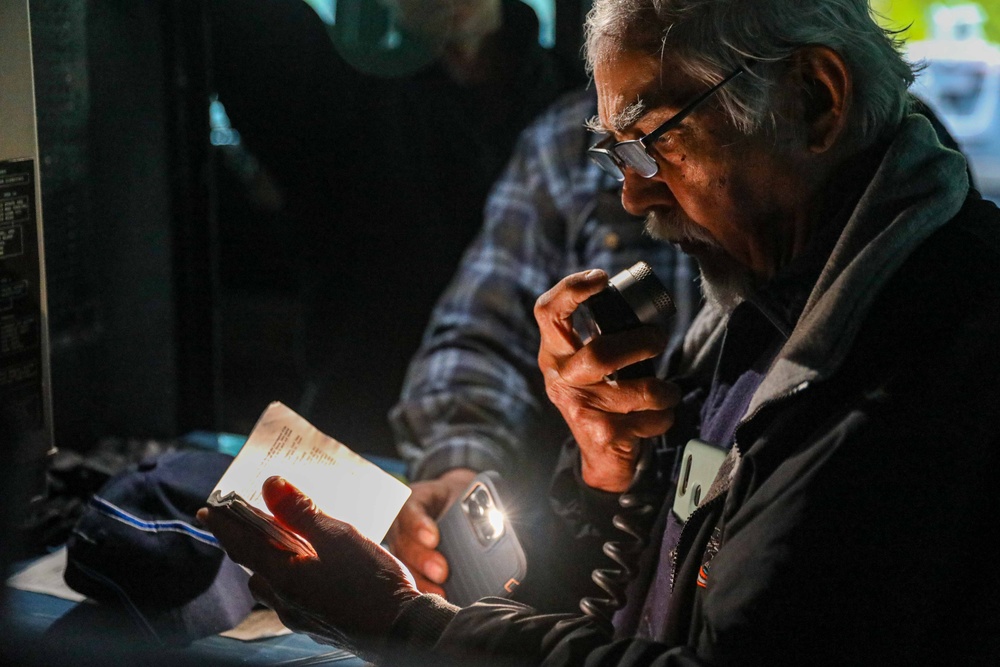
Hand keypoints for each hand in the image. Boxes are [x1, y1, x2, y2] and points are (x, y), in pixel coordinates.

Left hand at [198, 477, 418, 658]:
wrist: (404, 631)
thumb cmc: (372, 582)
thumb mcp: (338, 536)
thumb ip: (302, 512)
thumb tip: (272, 486)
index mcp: (283, 577)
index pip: (241, 544)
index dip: (224, 524)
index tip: (207, 510)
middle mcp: (285, 601)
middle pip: (256, 567)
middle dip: (251, 544)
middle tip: (255, 521)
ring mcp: (303, 617)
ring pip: (275, 586)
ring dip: (274, 563)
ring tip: (289, 542)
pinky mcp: (321, 624)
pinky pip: (296, 597)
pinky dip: (296, 577)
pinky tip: (318, 569)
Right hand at [386, 468, 476, 595]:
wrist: (451, 502)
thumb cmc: (459, 497)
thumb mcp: (465, 493)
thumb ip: (475, 505)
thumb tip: (495, 521)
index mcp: (416, 499)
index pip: (409, 509)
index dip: (418, 525)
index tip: (433, 538)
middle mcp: (402, 524)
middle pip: (404, 542)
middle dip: (422, 559)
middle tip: (442, 572)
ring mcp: (401, 545)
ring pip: (403, 564)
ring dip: (421, 580)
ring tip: (440, 592)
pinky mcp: (408, 563)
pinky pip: (410, 576)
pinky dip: (423, 588)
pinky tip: (437, 597)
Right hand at [534, 269, 680, 491]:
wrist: (599, 456)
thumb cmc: (601, 397)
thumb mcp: (589, 365)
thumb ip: (604, 336)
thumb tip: (645, 304)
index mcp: (555, 352)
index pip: (548, 313)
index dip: (570, 290)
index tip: (600, 278)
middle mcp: (560, 378)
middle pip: (599, 355)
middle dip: (640, 345)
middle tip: (658, 340)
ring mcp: (580, 408)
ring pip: (635, 391)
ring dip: (663, 390)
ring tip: (667, 391)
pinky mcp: (603, 434)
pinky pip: (650, 418)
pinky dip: (664, 417)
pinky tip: (657, 417)